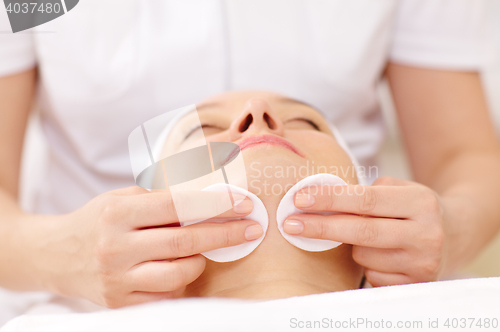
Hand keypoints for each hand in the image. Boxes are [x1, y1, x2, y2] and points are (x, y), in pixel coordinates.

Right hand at [37, 186, 260, 307]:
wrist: (56, 255)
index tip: (244, 202)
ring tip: (204, 250)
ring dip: (202, 260)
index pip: (176, 205)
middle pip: (184, 241)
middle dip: (225, 233)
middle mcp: (115, 247)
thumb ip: (160, 198)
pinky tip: (184, 269)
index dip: (215, 202)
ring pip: (179, 273)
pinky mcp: (119, 303)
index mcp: (116, 214)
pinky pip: (166, 296)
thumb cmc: (98, 220)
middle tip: (252, 227)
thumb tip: (211, 194)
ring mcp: (116, 280)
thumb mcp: (122, 198)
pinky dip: (182, 282)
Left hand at [283, 177, 446, 286]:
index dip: (330, 200)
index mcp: (421, 202)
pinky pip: (373, 275)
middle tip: (289, 223)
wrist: (455, 234)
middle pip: (361, 232)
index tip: (299, 199)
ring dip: (352, 246)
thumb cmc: (413, 207)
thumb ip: (364, 193)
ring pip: (363, 256)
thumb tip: (316, 201)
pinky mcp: (416, 285)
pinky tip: (382, 254)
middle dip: (321, 227)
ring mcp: (423, 264)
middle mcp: (426, 234)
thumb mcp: (398, 189)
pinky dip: (368, 264)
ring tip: (369, 236)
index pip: (366, 200)